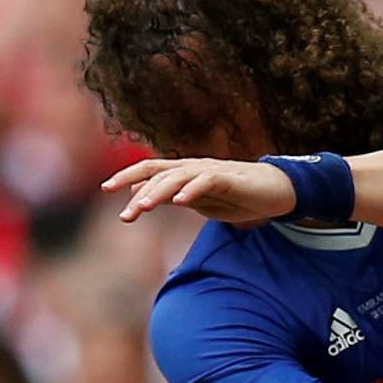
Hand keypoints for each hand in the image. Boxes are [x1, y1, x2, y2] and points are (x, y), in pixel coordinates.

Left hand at [104, 158, 296, 225]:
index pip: (149, 171)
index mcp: (183, 173)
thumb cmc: (237, 196)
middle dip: (138, 192)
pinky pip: (207, 181)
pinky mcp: (230, 177)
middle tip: (125, 215)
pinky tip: (180, 201)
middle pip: (158, 174)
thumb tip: (142, 197)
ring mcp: (210, 171)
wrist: (275, 191)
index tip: (107, 189)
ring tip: (145, 208)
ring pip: (178, 177)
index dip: (127, 178)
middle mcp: (192, 167)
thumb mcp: (199, 202)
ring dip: (159, 193)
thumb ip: (172, 197)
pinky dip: (192, 190)